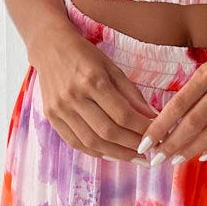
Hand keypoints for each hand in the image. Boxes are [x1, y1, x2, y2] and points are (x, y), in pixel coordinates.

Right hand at [32, 30, 156, 160]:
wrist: (50, 47)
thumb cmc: (85, 55)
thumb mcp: (112, 67)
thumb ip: (132, 94)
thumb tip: (152, 118)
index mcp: (93, 80)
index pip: (123, 115)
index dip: (142, 130)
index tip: (156, 136)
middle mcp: (74, 96)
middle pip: (108, 131)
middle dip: (132, 146)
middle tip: (148, 152)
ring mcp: (60, 108)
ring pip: (91, 141)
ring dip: (116, 154)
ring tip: (133, 158)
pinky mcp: (51, 116)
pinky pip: (75, 142)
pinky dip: (95, 152)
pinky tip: (110, 154)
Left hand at [139, 38, 206, 164]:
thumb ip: (196, 90)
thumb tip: (171, 119)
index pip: (178, 105)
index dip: (159, 126)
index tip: (145, 142)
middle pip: (192, 123)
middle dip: (171, 144)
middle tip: (155, 158)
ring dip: (190, 150)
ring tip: (175, 160)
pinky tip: (202, 156)